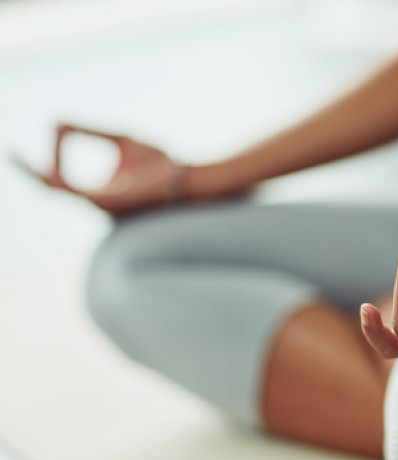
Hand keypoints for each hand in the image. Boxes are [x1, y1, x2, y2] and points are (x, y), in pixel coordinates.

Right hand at [18, 124, 183, 215]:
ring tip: (25, 153)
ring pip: (56, 189)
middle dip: (31, 173)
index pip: (61, 179)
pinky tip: (61, 139)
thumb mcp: (120, 140)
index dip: (49, 156)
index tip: (53, 126)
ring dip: (38, 169)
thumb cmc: (161, 163)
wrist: (185, 177)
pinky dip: (60, 163)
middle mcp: (96, 203)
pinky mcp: (104, 204)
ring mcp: (98, 206)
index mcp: (100, 193)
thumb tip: (57, 120)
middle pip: (52, 189)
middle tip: (12, 154)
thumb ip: (89, 132)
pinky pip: (70, 185)